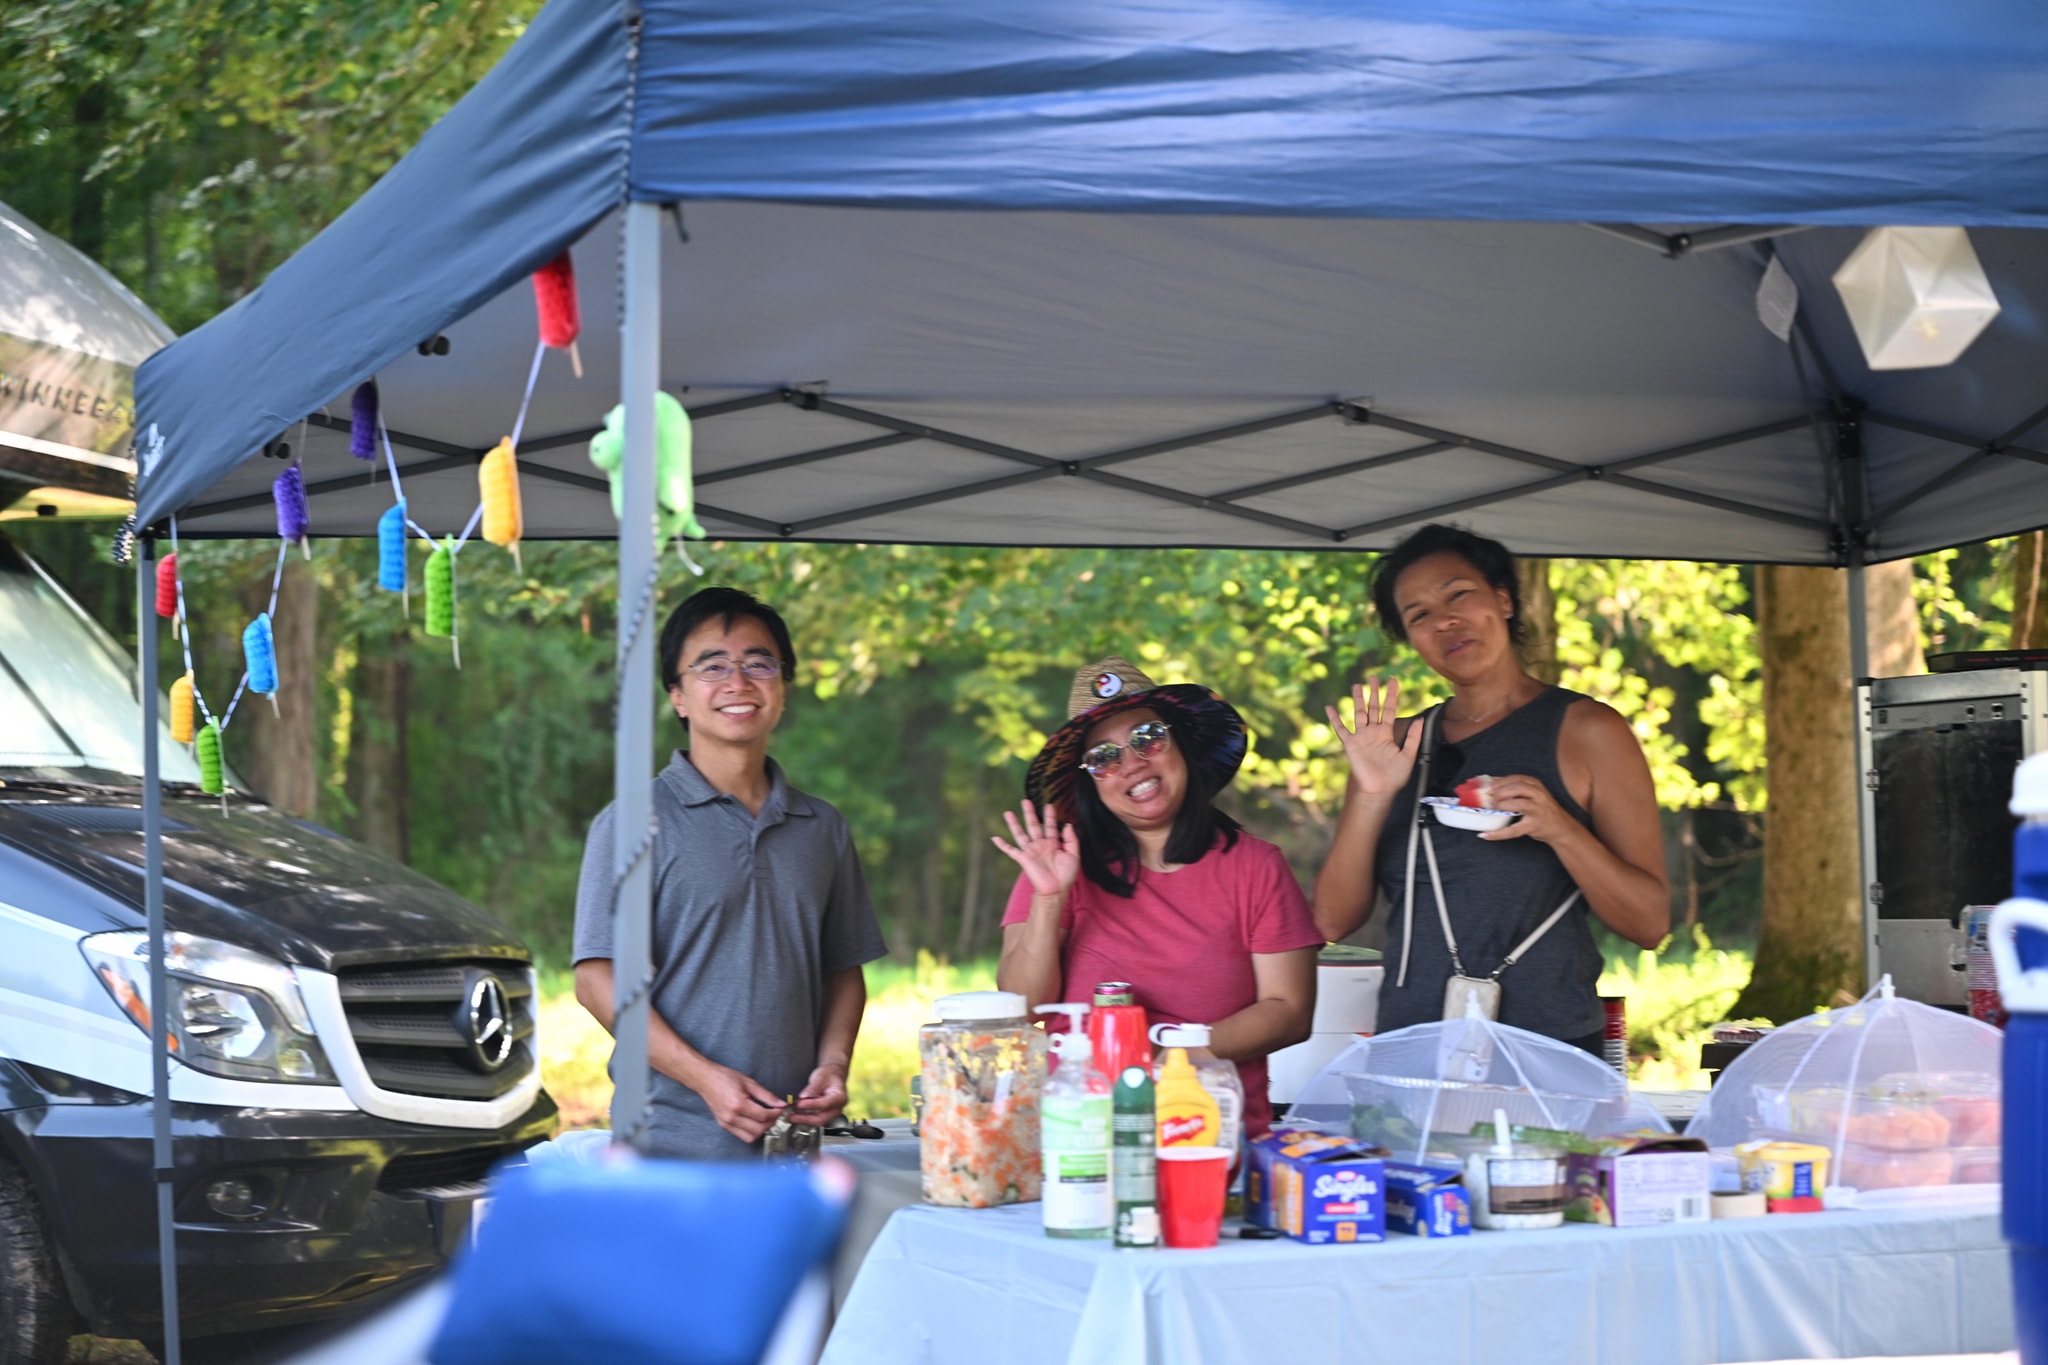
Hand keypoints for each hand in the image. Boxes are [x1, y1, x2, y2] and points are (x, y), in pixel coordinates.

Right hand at [690, 1062, 788, 1142]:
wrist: (705, 1080)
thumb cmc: (724, 1077)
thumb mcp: (749, 1082)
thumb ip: (766, 1095)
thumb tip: (780, 1103)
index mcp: (738, 1104)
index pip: (763, 1116)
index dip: (776, 1113)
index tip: (781, 1108)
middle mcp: (731, 1117)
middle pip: (759, 1129)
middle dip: (771, 1122)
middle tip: (775, 1113)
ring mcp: (726, 1123)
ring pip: (751, 1137)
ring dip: (762, 1130)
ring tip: (766, 1119)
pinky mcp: (724, 1126)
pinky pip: (742, 1136)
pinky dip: (752, 1132)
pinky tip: (755, 1122)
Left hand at [791, 1062, 848, 1125]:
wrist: (832, 1075)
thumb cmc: (829, 1074)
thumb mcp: (821, 1077)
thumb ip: (813, 1087)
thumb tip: (803, 1097)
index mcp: (840, 1098)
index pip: (825, 1104)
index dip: (811, 1105)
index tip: (799, 1104)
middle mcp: (837, 1108)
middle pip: (821, 1119)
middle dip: (804, 1119)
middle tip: (791, 1116)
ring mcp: (831, 1113)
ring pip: (816, 1121)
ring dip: (802, 1120)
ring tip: (790, 1116)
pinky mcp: (824, 1115)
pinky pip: (814, 1119)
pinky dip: (804, 1118)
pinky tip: (795, 1114)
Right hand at [992, 801, 1079, 899]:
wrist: (1056, 890)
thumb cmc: (1066, 875)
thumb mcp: (1074, 855)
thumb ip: (1072, 839)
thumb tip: (1068, 824)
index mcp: (1052, 844)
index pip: (1050, 826)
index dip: (1050, 816)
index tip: (1049, 805)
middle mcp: (1040, 845)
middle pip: (1033, 825)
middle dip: (1029, 813)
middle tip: (1026, 801)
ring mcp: (1030, 851)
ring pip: (1020, 834)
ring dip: (1014, 824)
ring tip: (1008, 813)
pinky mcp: (1023, 859)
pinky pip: (1010, 851)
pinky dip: (1002, 845)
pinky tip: (995, 838)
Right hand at [1327, 678, 1421, 796]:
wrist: (1380, 790)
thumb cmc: (1395, 776)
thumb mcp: (1409, 756)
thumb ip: (1413, 738)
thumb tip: (1420, 719)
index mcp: (1387, 733)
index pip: (1390, 709)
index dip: (1392, 695)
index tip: (1393, 680)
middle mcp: (1373, 732)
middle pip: (1373, 707)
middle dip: (1374, 692)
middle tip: (1374, 676)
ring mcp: (1361, 737)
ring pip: (1359, 714)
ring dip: (1358, 700)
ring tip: (1357, 685)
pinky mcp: (1351, 745)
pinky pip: (1341, 730)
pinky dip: (1335, 719)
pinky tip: (1330, 708)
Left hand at [1476, 774, 1577, 845]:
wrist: (1561, 828)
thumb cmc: (1542, 809)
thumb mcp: (1532, 794)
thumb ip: (1515, 788)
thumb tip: (1490, 783)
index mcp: (1536, 785)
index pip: (1517, 778)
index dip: (1500, 781)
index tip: (1487, 786)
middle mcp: (1539, 795)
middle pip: (1518, 788)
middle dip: (1500, 791)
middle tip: (1488, 797)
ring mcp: (1538, 811)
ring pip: (1519, 804)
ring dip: (1502, 805)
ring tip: (1491, 809)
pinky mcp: (1534, 826)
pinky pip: (1514, 830)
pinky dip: (1498, 833)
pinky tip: (1486, 835)